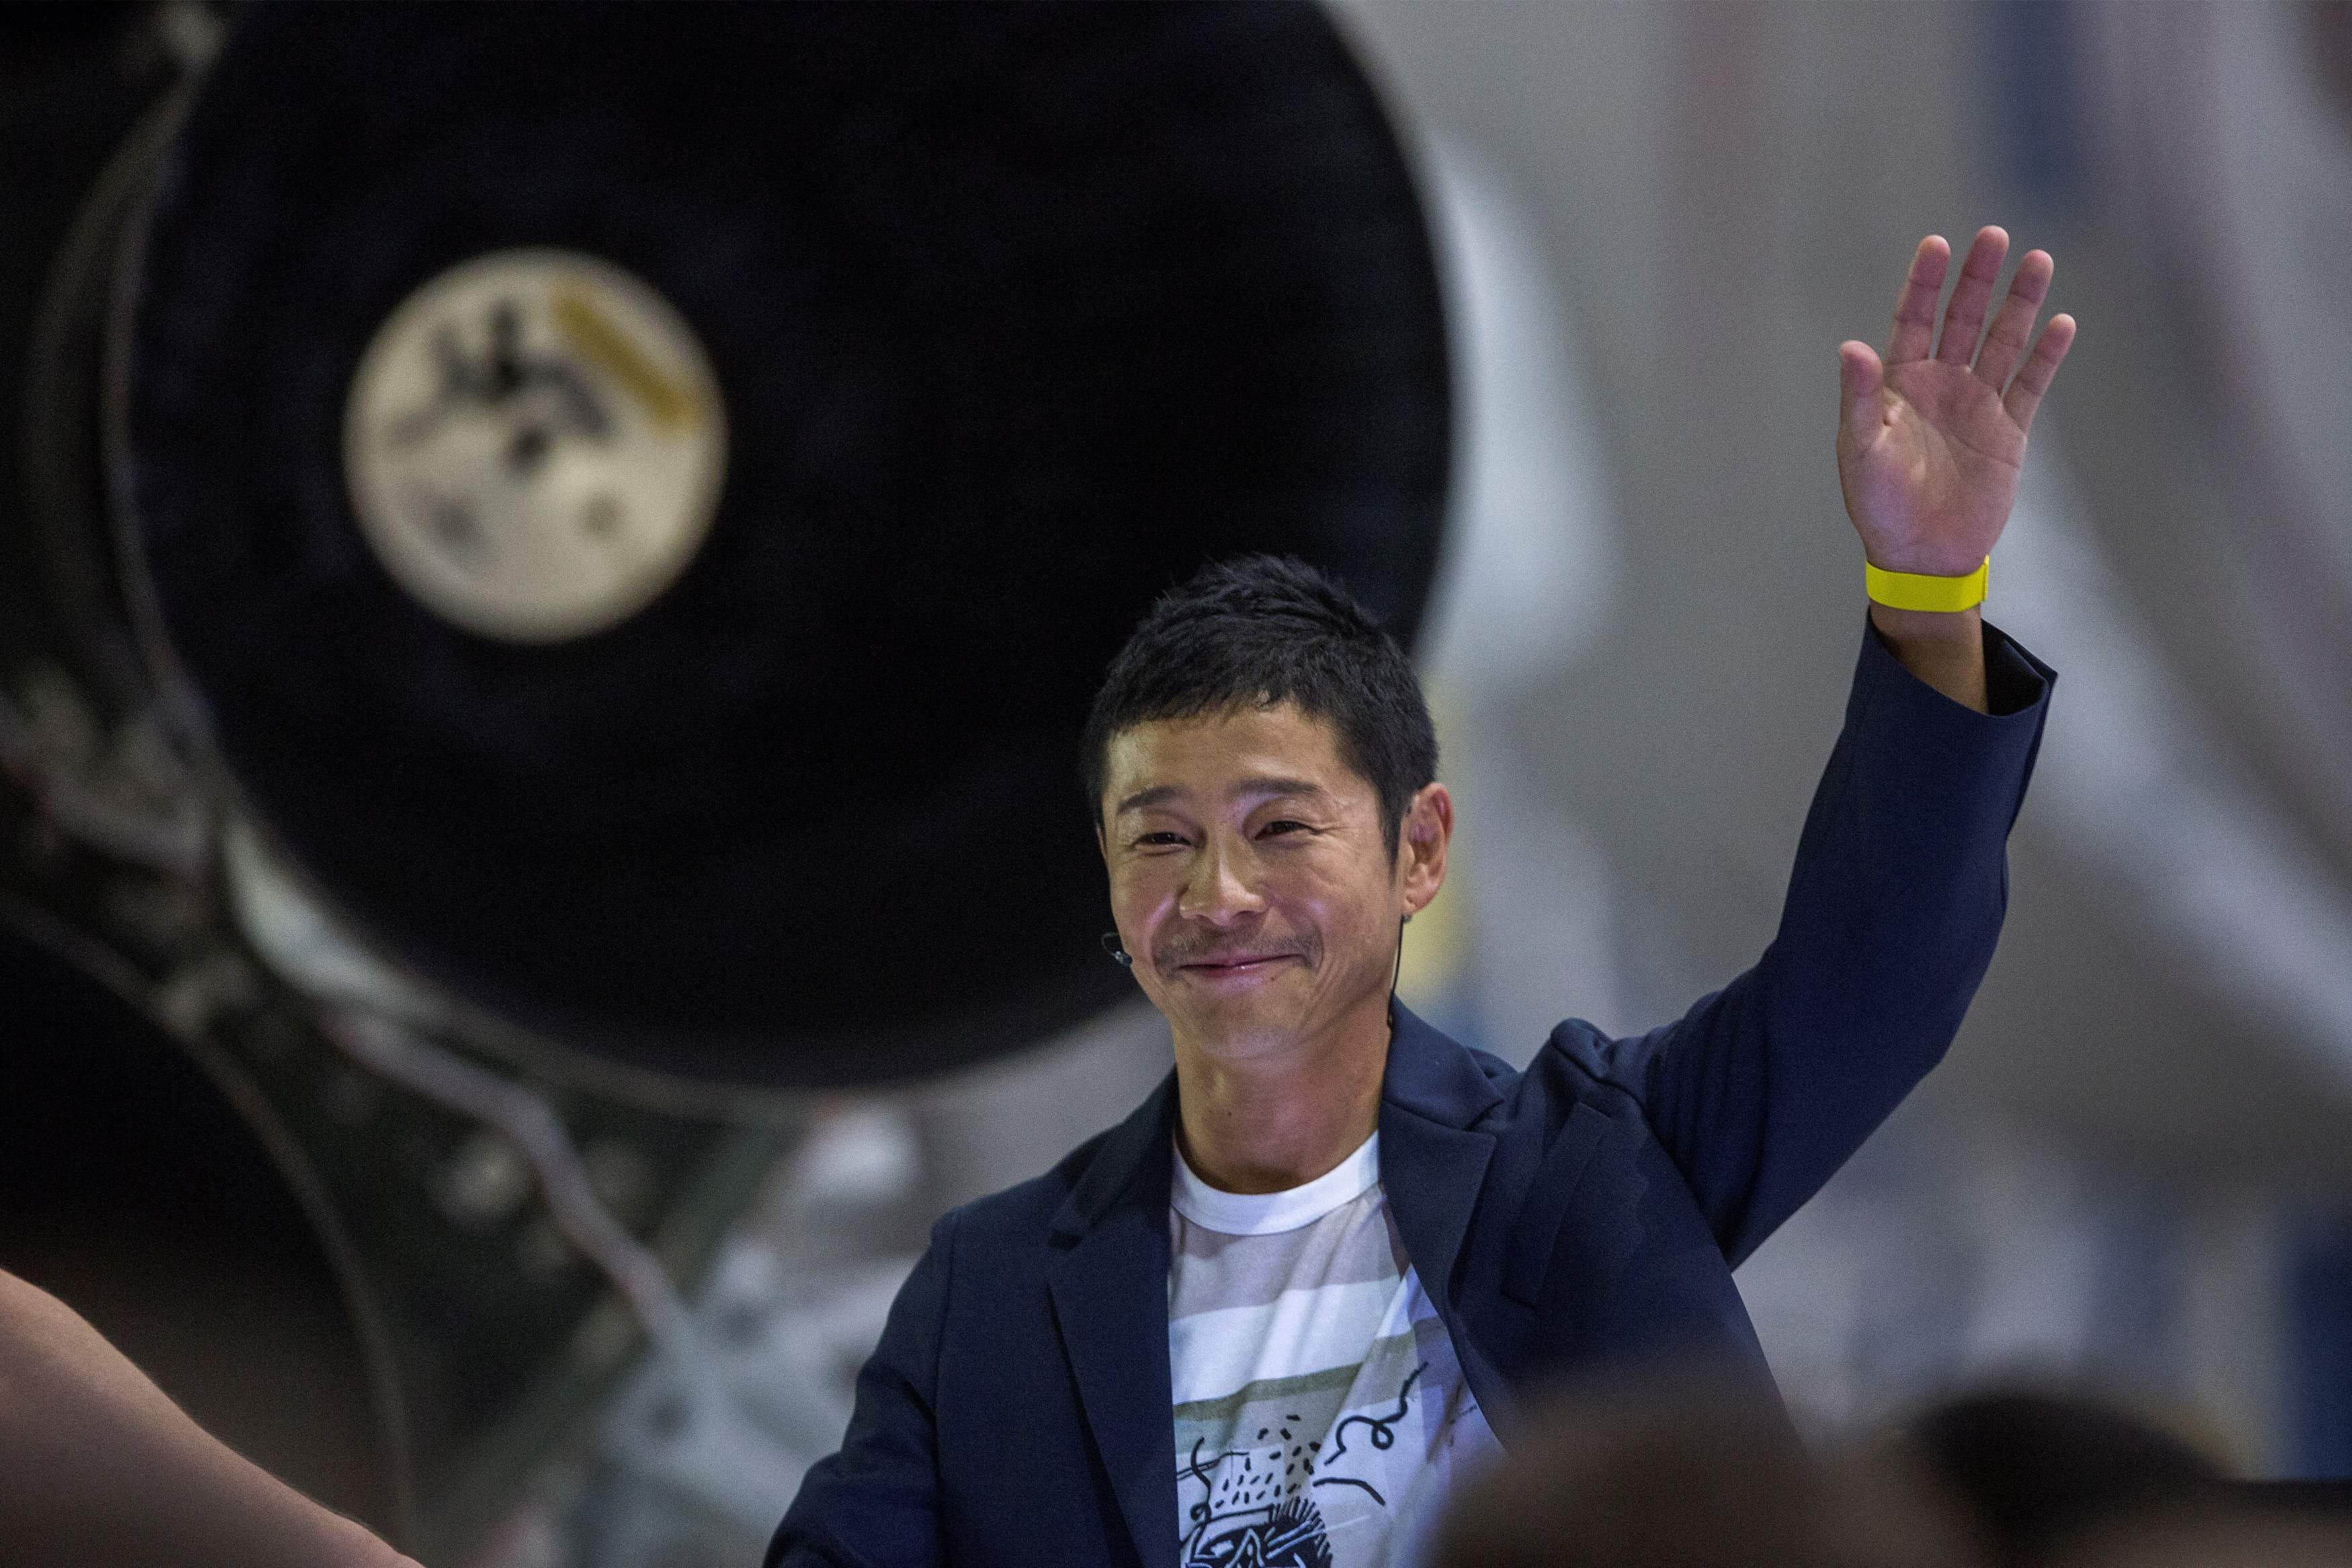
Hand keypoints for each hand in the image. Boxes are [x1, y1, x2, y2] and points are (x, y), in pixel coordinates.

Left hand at [1836, 227, 2075, 576]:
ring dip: (2020, 303)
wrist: (1921, 554)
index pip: (1912, 319)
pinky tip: (2061, 323)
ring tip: (2037, 260)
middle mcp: (1940, 384)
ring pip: (2003, 342)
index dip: (1924, 282)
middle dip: (1978, 278)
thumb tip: (1851, 348)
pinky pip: (2031, 385)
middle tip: (1994, 235)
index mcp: (1899, 384)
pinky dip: (2046, 355)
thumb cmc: (1879, 505)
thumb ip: (1858, 399)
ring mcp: (1977, 404)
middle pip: (1963, 319)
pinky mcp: (2009, 431)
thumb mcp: (1861, 451)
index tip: (1937, 243)